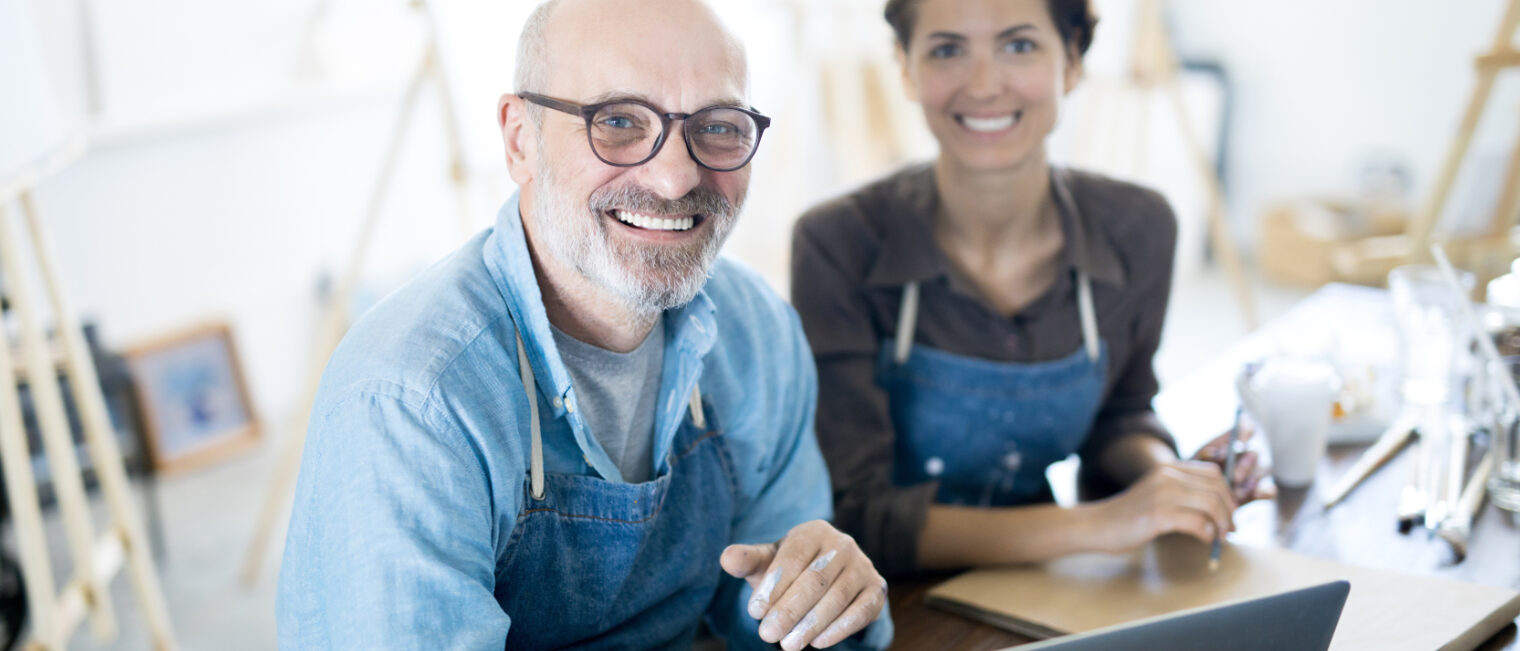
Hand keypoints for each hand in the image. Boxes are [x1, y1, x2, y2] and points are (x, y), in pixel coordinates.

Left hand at [720, 520, 885, 650]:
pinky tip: (818, 643)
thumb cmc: (790, 570)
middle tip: (767, 634)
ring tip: (788, 645)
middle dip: (789, 610)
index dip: (774, 585)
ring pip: (837, 597)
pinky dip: (840, 628)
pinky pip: (861, 610)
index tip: (755, 611)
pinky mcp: (877, 589)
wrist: (828, 576)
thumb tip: (726, 558)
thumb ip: (748, 561)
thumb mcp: (768, 563)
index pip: (793, 557)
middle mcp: (842, 544)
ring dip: (811, 624)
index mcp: (813, 532)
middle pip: (815, 579)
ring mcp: (863, 566)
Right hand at [1093, 459, 1236, 551]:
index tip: (1229, 514)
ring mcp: (1162, 494)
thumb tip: (1219, 507)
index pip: (1214, 474)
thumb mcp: (1157, 493)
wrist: (1097, 525)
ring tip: (1219, 537)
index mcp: (1168, 468)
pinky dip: (1207, 533)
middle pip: (1217, 489)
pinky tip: (1203, 540)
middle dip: (1230, 511)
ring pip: (1211, 504)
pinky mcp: (1158, 515)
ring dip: (1222, 524)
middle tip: (1229, 530)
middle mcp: (1167, 476)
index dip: (1228, 495)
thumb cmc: (1129, 516)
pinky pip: (1197, 522)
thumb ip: (1182, 493)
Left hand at [1191, 424, 1275, 502]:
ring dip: (1252, 480)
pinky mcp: (1260, 491)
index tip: (1239, 439)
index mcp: (1234, 442)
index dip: (1246, 432)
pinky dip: (1265, 491)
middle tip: (1235, 476)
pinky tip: (1257, 495)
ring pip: (1263, 470)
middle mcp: (1248, 455)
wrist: (1195, 498)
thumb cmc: (1194, 473)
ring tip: (1239, 492)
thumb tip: (1216, 453)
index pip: (1247, 429)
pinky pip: (1270, 489)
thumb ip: (1204, 456)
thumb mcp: (1194, 463)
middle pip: (1253, 454)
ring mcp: (1255, 473)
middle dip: (1244, 465)